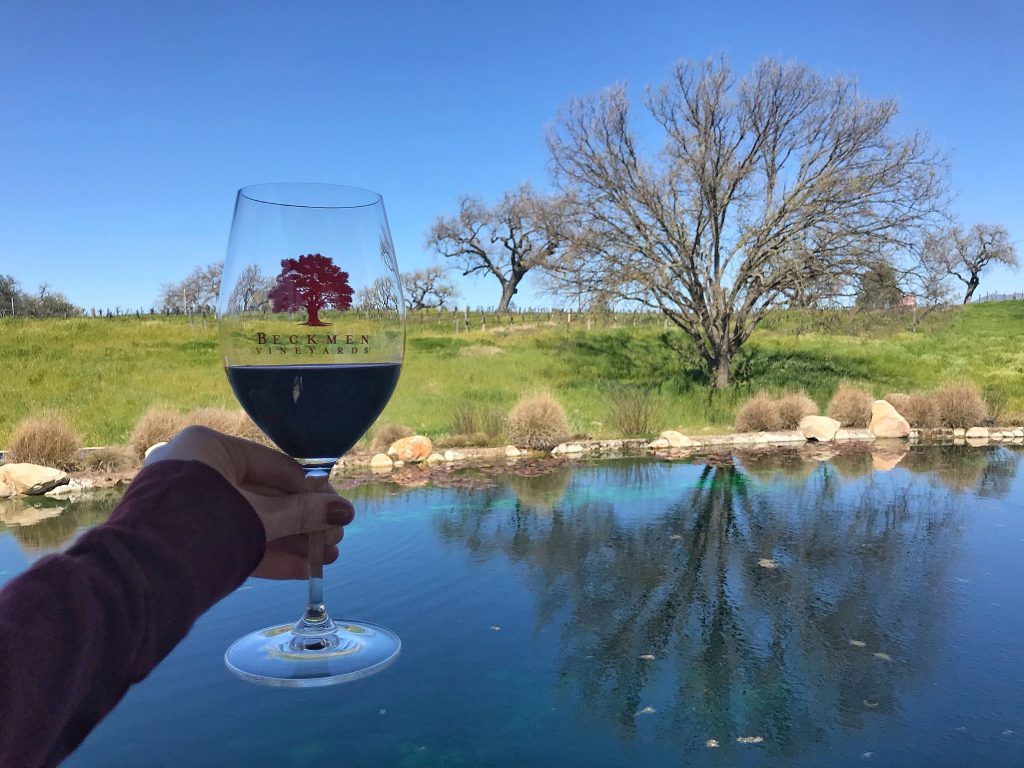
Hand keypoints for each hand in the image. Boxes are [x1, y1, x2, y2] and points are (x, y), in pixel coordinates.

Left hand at [144, 425, 352, 578]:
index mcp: (210, 448)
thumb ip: (303, 514)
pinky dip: (267, 554)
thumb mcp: (261, 519)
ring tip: (326, 559)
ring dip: (292, 542)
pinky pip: (234, 540)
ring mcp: (190, 506)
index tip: (338, 511)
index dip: (312, 491)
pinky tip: (303, 570)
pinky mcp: (186, 538)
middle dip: (304, 523)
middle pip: (267, 497)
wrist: (140, 581)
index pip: (276, 466)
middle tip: (335, 540)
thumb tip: (344, 512)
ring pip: (252, 522)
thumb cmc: (202, 529)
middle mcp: (198, 471)